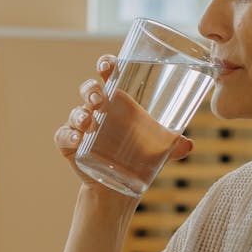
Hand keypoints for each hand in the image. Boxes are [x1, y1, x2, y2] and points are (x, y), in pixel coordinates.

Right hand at [54, 54, 194, 191]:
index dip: (106, 64)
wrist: (119, 186)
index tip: (108, 65)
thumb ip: (173, 145)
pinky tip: (76, 139)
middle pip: (89, 89)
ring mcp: (82, 126)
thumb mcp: (158, 149)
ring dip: (80, 114)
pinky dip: (68, 136)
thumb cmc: (138, 155)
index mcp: (118, 100)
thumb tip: (188, 145)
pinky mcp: (71, 145)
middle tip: (99, 99)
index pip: (109, 74)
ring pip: (76, 112)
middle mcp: (98, 109)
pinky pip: (64, 136)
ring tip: (88, 122)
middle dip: (91, 90)